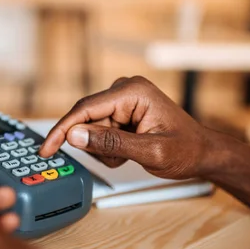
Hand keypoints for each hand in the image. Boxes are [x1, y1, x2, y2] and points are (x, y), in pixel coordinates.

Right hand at [39, 76, 211, 179]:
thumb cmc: (186, 151)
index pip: (85, 109)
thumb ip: (111, 143)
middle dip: (96, 144)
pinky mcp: (121, 110)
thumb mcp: (150, 152)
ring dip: (105, 148)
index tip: (46, 149)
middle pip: (87, 119)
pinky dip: (109, 147)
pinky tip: (129, 150)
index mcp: (133, 92)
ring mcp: (122, 99)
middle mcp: (125, 89)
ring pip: (91, 129)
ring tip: (130, 155)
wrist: (203, 153)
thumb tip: (74, 134)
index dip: (62, 130)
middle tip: (120, 159)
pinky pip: (99, 131)